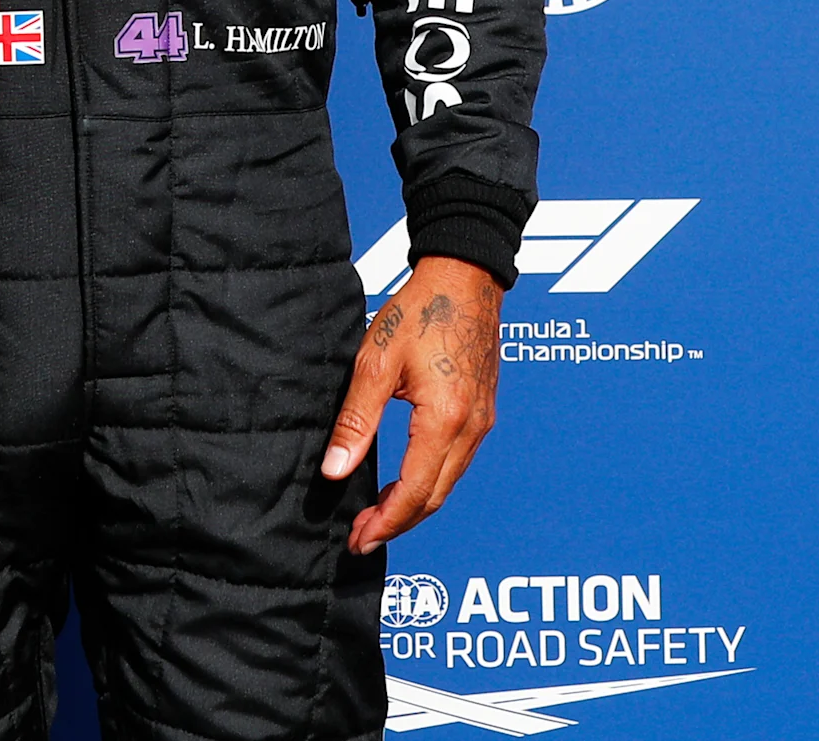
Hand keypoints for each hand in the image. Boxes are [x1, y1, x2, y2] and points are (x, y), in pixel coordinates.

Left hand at [320, 254, 499, 553]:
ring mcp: (482, 422)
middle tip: (360, 537)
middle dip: (397, 523)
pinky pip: (457, 462)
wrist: (466, 277)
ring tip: (376, 516)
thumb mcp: (376, 362)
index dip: (385, 523)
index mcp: (444, 419)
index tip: (357, 541)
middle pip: (435, 497)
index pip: (414, 492)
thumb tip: (335, 471)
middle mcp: (471, 428)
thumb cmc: (419, 311)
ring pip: (448, 482)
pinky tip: (406, 482)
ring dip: (414, 505)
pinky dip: (430, 482)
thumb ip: (357, 419)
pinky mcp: (483, 413)